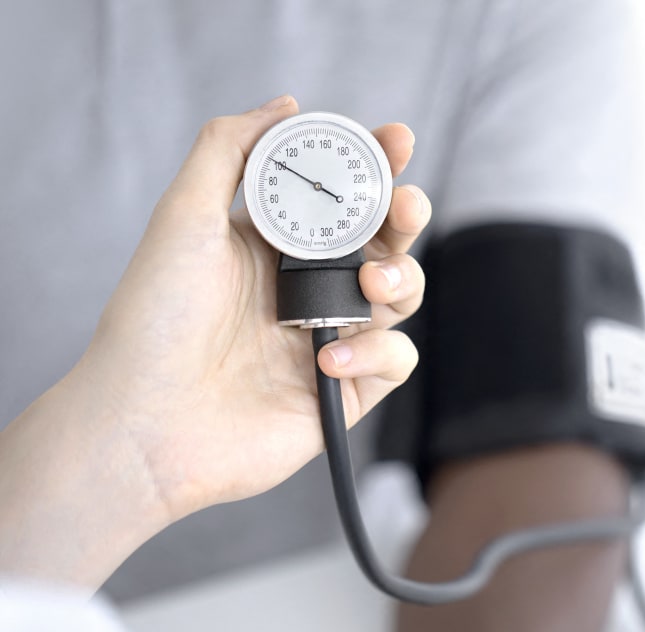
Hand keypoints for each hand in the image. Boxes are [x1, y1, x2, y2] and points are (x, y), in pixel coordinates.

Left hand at [0, 96, 430, 587]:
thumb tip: (287, 106)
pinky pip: (395, 360)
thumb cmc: (154, 318)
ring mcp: (332, 336)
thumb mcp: (184, 215)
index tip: (396, 142)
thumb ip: (230, 148)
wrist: (145, 420)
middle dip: (406, 214)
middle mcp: (310, 286)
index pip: (344, 193)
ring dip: (400, 279)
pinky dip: (375, 352)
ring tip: (370, 286)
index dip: (377, 165)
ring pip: (402, 294)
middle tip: (403, 206)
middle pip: (387, 239)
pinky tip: (329, 358)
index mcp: (278, 243)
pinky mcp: (346, 390)